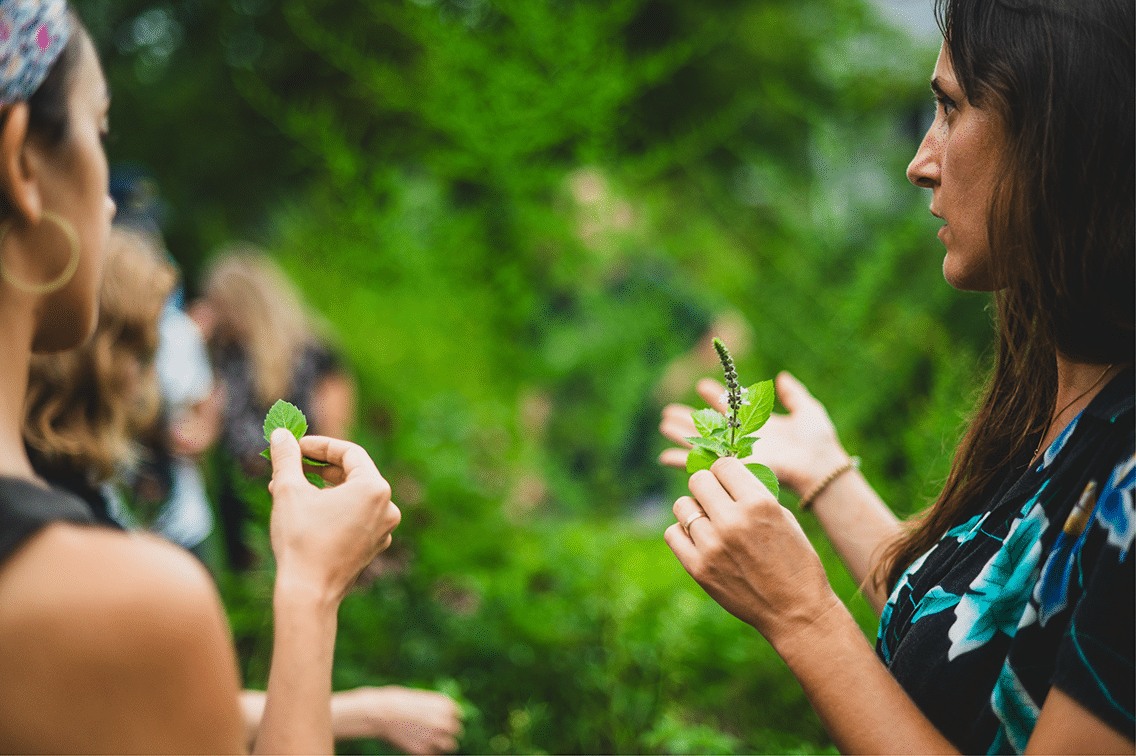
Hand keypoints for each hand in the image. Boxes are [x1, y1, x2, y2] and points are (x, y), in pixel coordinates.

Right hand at [267, 429, 400, 602]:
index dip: (319, 445)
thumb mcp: (288, 490)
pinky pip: (354, 517)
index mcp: (375, 488)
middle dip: (317, 467)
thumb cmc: (300, 539)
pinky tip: (302, 513)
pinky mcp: (373, 546)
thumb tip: (280, 434)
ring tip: (286, 490)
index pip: (349, 452)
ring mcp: (383, 530)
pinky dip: (331, 509)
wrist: (308, 594)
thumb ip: (286, 457)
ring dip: (320, 489)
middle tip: (289, 465)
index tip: (294, 445)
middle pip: (352, 473)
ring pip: (351, 496)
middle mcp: (387, 507)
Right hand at [332, 686, 463, 753]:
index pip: (458, 715)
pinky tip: (420, 744)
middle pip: (457, 731)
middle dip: (449, 732)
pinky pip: (435, 754)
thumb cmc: (400, 702)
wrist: (382, 713)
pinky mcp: (424, 751)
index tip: (443, 720)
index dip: (450, 718)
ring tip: (433, 741)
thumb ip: (437, 708)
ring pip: (451, 746)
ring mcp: (435, 738)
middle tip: (439, 732)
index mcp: (445, 706)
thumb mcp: (423, 698)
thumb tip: (447, 717)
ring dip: (444, 744)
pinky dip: (430, 750)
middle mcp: (444, 722)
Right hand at [659, 371, 848, 496]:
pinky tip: (663, 456)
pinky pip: (700, 463)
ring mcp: (735, 452)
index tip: (700, 385)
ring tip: (663, 424)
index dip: (714, 395)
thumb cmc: (817, 440)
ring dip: (680, 433)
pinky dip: (681, 460)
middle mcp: (742, 438)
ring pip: (699, 441)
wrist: (818, 465)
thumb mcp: (806, 409)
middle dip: (687, 418)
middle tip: (667, 411)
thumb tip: (782, 377)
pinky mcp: (731, 465)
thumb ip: (793, 394)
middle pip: (708, 425)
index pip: (729, 406)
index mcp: (758, 423)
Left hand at [664, 456, 841, 647]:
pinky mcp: (699, 569)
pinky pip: (672, 534)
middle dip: (707, 486)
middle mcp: (733, 521)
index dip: (725, 470)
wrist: (796, 611)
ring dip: (694, 509)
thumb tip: (724, 474)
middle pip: (698, 480)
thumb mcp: (784, 518)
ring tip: (709, 522)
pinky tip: (699, 539)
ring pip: (682, 505)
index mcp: (759, 504)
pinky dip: (683, 533)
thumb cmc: (795, 561)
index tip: (728, 480)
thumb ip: (753, 494)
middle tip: (716, 499)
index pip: (723, 464)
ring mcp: (712, 546)